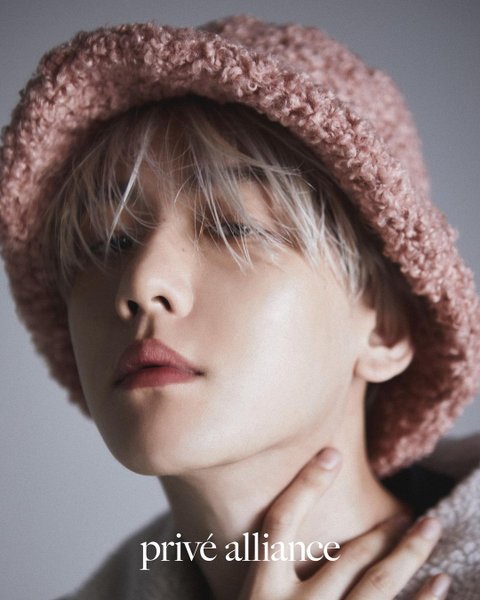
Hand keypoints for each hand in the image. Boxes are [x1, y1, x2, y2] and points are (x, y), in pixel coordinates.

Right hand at [238, 448, 450, 598]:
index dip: (305, 485)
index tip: (330, 453)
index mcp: (259, 595)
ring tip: (431, 526)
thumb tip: (288, 545)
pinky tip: (440, 584)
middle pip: (345, 555)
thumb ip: (262, 583)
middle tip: (408, 512)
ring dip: (409, 553)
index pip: (281, 525)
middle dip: (380, 528)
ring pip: (376, 584)